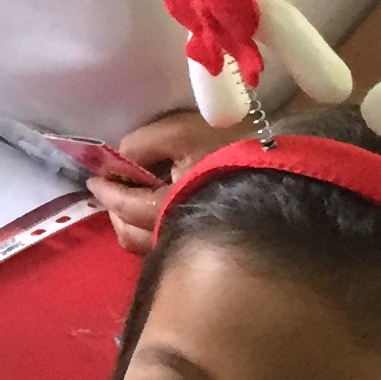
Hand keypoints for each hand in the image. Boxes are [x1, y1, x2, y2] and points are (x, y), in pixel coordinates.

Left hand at [88, 113, 252, 250]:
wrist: (286, 171)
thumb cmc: (231, 147)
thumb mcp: (182, 132)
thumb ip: (142, 144)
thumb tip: (122, 158)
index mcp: (167, 208)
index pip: (124, 205)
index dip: (106, 190)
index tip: (94, 178)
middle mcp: (175, 237)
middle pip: (130, 234)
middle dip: (114, 211)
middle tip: (111, 189)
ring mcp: (191, 246)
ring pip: (145, 246)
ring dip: (130, 224)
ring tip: (130, 202)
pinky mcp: (206, 246)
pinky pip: (165, 247)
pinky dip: (150, 231)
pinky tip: (155, 213)